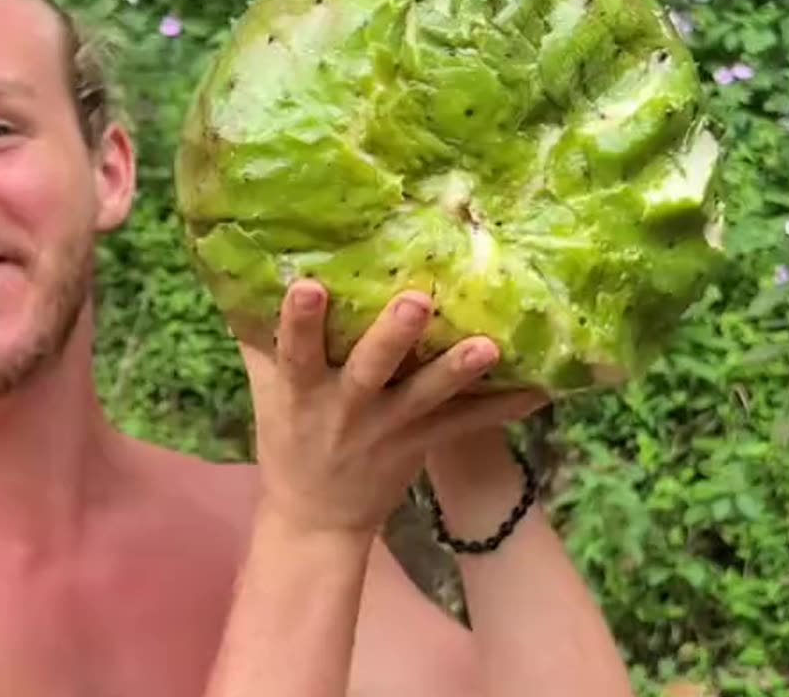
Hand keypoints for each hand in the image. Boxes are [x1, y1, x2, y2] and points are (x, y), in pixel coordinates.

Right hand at [237, 279, 546, 536]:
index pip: (295, 353)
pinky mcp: (421, 443)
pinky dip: (503, 408)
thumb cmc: (287, 437)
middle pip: (370, 370)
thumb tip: (246, 271)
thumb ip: (259, 336)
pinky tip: (542, 389)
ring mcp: (388, 428)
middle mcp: (346, 408)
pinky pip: (466, 424)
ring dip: (458, 369)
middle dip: (392, 338)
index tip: (308, 285)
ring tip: (490, 344)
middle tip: (416, 301)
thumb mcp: (266, 390)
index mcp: (302, 391)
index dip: (300, 321)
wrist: (315, 518)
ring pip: (427, 396)